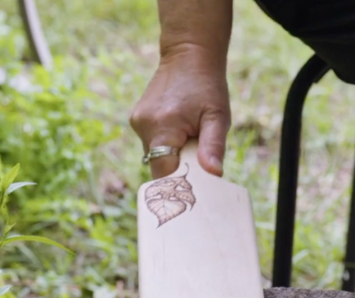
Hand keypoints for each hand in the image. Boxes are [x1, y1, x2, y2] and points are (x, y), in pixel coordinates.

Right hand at [130, 45, 230, 178]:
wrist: (189, 54)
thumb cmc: (207, 86)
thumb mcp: (218, 116)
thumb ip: (214, 146)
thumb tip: (213, 174)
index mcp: (162, 127)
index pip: (164, 173)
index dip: (179, 184)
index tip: (194, 186)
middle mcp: (144, 126)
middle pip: (159, 166)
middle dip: (178, 168)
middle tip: (197, 156)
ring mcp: (137, 122)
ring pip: (155, 156)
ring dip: (172, 154)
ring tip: (189, 136)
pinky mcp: (137, 119)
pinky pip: (153, 143)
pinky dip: (167, 144)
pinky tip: (179, 129)